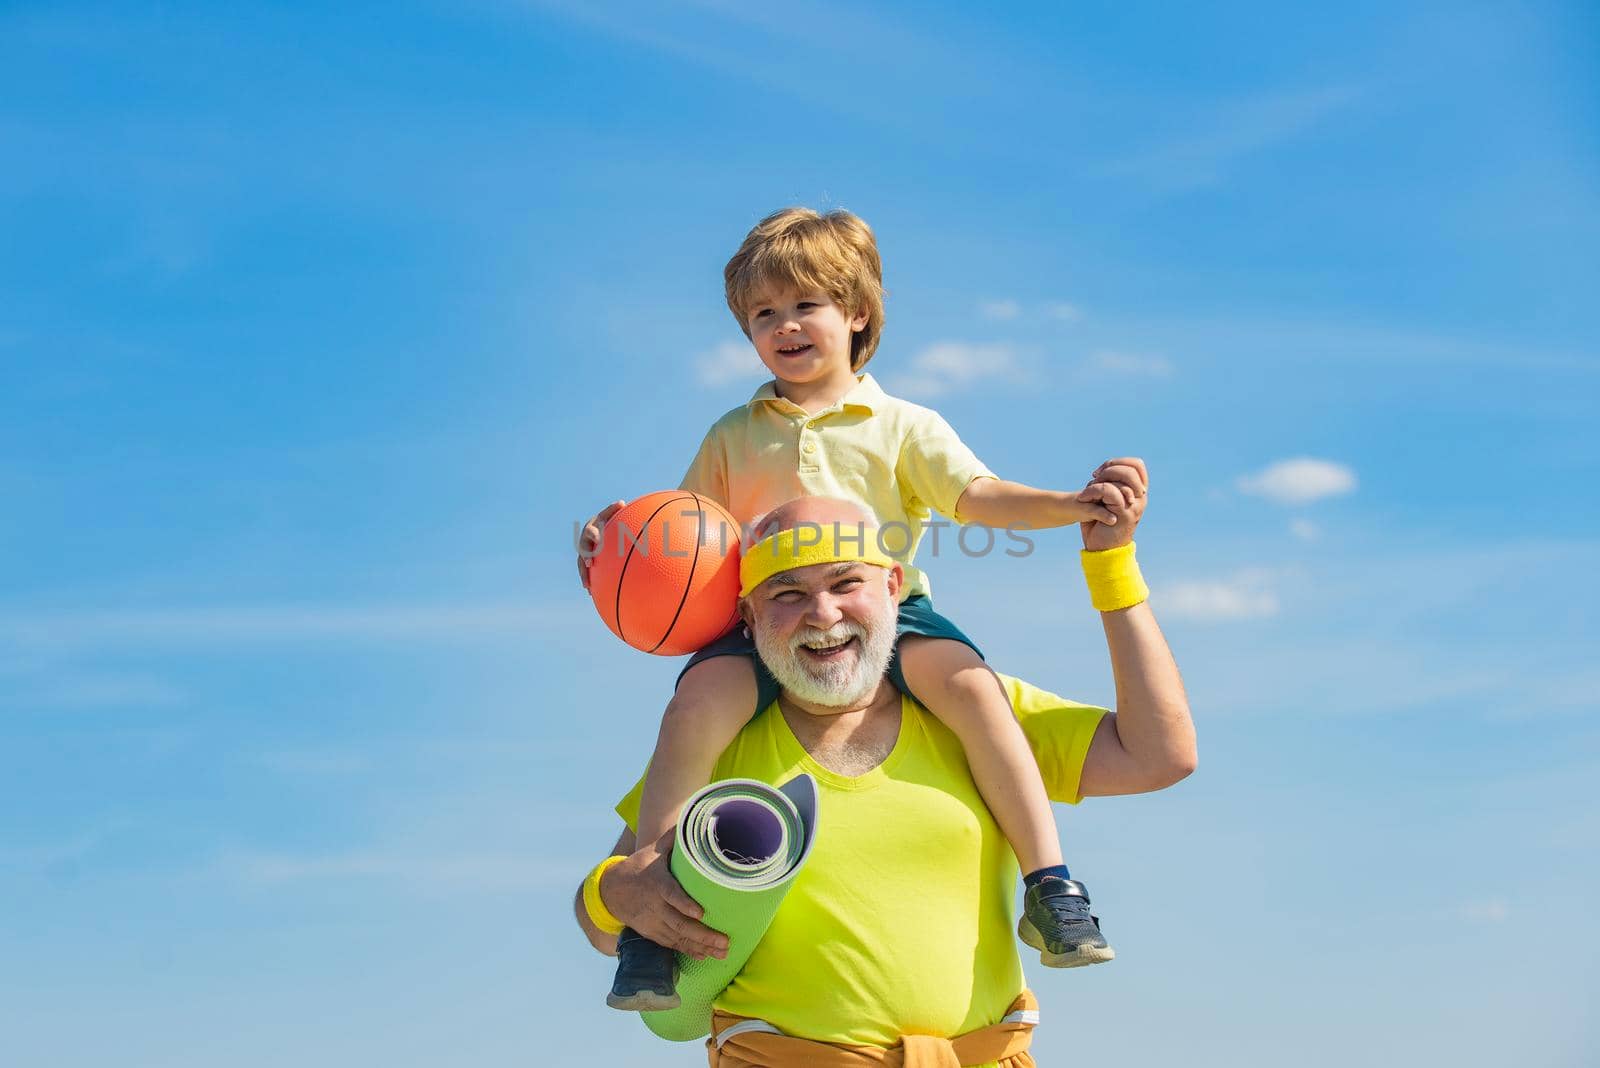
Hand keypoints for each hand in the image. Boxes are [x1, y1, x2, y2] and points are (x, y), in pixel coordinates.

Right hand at [576, 499, 624, 589]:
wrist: (594, 529)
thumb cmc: (605, 521)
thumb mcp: (608, 514)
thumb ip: (613, 510)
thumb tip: (622, 502)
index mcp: (591, 529)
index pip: (591, 532)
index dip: (594, 536)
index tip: (599, 540)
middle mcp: (584, 541)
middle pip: (583, 550)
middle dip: (586, 557)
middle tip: (591, 564)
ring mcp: (583, 552)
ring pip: (581, 564)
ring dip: (584, 574)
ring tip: (587, 586)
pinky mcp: (586, 561)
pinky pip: (585, 572)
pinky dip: (588, 581)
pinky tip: (592, 593)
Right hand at [599, 828, 728, 959]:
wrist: (611, 891)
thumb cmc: (638, 867)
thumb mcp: (653, 851)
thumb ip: (673, 839)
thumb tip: (692, 820)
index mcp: (656, 884)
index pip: (672, 895)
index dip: (685, 904)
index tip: (701, 913)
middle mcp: (655, 906)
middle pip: (680, 923)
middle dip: (703, 934)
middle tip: (725, 942)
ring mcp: (653, 922)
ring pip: (678, 938)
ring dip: (700, 946)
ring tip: (722, 953)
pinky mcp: (652, 933)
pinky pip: (672, 944)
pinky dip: (688, 951)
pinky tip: (705, 956)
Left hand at [1077, 457, 1147, 550]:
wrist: (1100, 551)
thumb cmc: (1098, 525)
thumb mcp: (1104, 500)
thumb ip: (1108, 485)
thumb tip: (1102, 470)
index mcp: (1137, 493)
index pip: (1137, 465)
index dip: (1119, 462)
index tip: (1100, 472)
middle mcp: (1140, 499)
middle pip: (1130, 469)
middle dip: (1108, 469)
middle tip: (1094, 479)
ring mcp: (1134, 506)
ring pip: (1122, 479)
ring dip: (1100, 482)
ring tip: (1088, 493)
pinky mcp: (1124, 514)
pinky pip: (1110, 491)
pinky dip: (1093, 491)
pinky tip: (1083, 499)